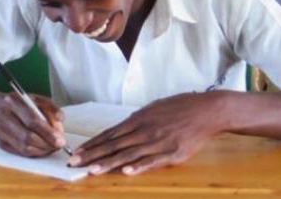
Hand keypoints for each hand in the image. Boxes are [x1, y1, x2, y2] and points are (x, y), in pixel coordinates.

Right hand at [0, 92, 66, 156]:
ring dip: (42, 150)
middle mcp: (3, 115)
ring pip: (24, 147)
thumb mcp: (37, 100)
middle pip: (27, 137)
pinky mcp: (0, 142)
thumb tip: (59, 119)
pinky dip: (34, 152)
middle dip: (46, 144)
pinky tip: (41, 148)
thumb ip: (51, 107)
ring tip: (51, 147)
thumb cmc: (22, 104)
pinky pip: (20, 152)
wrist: (0, 107)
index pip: (32, 120)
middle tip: (58, 145)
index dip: (48, 132)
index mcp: (13, 101)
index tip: (60, 139)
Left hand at [69, 93, 225, 175]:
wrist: (206, 111)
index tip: (77, 152)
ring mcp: (158, 142)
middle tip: (74, 163)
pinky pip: (152, 161)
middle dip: (92, 155)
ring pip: (129, 154)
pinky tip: (126, 172)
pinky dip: (139, 166)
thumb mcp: (153, 109)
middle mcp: (144, 130)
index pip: (109, 134)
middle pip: (113, 145)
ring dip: (109, 163)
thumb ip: (137, 120)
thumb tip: (120, 129)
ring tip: (92, 170)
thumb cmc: (179, 108)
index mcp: (137, 119)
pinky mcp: (173, 153)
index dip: (92, 144)